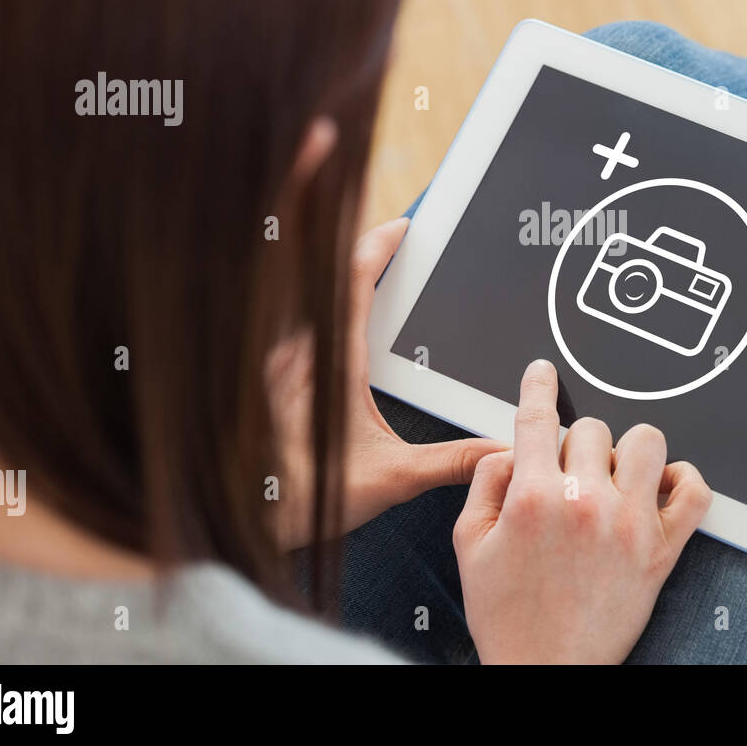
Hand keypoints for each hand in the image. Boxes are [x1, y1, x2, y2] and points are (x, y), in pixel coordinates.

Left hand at [269, 217, 506, 549]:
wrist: (247, 518)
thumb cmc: (307, 496)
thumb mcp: (391, 477)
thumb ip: (450, 461)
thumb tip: (500, 450)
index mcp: (334, 362)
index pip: (354, 281)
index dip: (378, 246)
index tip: (404, 227)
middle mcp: (300, 352)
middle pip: (324, 276)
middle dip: (354, 248)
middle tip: (388, 238)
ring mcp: (278, 363)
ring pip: (303, 297)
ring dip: (331, 277)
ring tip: (361, 265)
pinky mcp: (266, 379)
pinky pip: (292, 324)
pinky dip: (314, 306)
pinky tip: (330, 323)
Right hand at [453, 359, 711, 663]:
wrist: (546, 671)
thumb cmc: (509, 617)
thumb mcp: (469, 545)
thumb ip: (485, 484)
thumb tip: (510, 449)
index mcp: (533, 497)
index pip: (538, 417)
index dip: (538, 385)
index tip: (543, 372)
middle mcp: (585, 503)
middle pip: (592, 428)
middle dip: (577, 444)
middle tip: (569, 473)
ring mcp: (629, 524)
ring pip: (645, 442)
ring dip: (627, 451)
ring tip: (614, 476)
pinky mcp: (662, 551)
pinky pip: (693, 492)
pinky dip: (683, 480)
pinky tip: (662, 486)